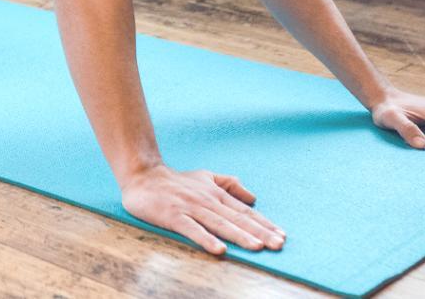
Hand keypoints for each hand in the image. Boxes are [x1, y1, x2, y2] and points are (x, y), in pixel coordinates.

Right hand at [120, 163, 285, 254]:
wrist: (143, 175)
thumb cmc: (176, 181)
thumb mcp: (206, 177)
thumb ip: (230, 185)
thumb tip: (254, 198)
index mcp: (216, 194)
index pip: (244, 211)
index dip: (264, 223)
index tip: (281, 235)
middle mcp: (207, 201)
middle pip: (237, 219)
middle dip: (259, 232)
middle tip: (278, 245)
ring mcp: (190, 208)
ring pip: (219, 224)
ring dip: (239, 236)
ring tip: (257, 247)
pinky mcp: (174, 216)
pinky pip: (192, 229)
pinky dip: (206, 239)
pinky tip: (219, 250)